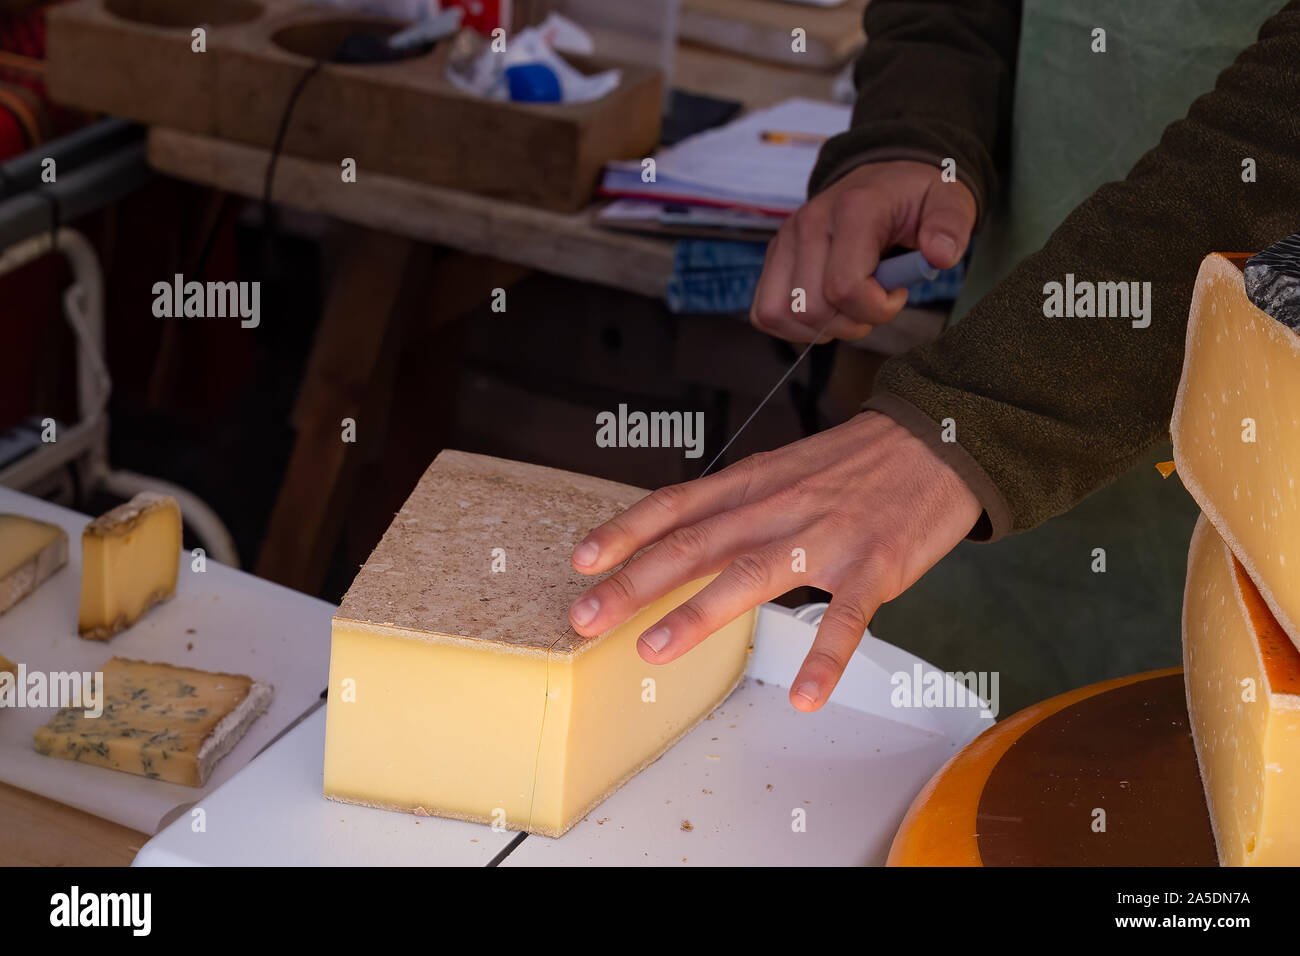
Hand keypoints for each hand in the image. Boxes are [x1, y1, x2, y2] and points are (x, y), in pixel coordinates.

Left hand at [567, 412, 981, 710]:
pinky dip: (826, 658)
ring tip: (655, 651)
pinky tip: (807, 697)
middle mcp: (778, 508)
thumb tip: (679, 534)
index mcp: (753, 483)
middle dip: (634, 582)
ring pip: (751, 576)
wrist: (937, 441)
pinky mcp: (874, 567)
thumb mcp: (783, 468)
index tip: (581, 560)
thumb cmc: (855, 462)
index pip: (675, 505)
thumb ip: (734, 503)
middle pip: (695, 545)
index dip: (624, 532)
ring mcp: (825, 538)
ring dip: (698, 614)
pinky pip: (846, 618)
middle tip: (585, 617)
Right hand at [750, 160, 975, 342]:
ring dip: (818, 328)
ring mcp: (785, 240)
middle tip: (874, 302)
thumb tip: (940, 255)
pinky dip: (794, 325)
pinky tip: (825, 309)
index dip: (876, 309)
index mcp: (852, 209)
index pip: (844, 288)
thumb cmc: (917, 197)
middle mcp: (808, 222)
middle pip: (810, 309)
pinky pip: (765, 312)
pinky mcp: (773, 256)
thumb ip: (951, 225)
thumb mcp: (950, 201)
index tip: (898, 292)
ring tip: (848, 306)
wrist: (885, 179)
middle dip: (850, 323)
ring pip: (779, 315)